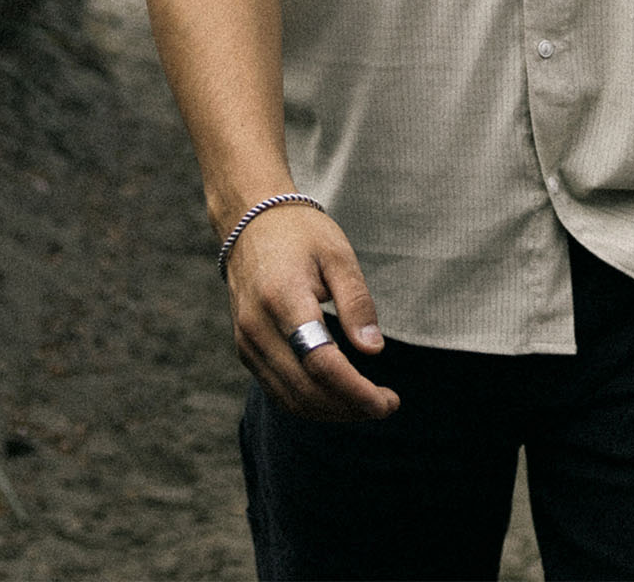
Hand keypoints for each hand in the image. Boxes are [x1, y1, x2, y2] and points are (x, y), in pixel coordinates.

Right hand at [224, 203, 400, 422]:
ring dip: (331, 411)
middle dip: (350, 407)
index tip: (388, 401)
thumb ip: (357, 302)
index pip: (320, 362)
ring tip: (367, 404)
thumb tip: (374, 351)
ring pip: (290, 399)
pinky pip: (277, 390)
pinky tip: (338, 396)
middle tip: (386, 404)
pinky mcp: (245, 349)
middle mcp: (257, 327)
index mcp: (283, 298)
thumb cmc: (301, 233)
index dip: (356, 391)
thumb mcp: (338, 255)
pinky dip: (310, 403)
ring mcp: (247, 341)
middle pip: (305, 389)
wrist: (250, 222)